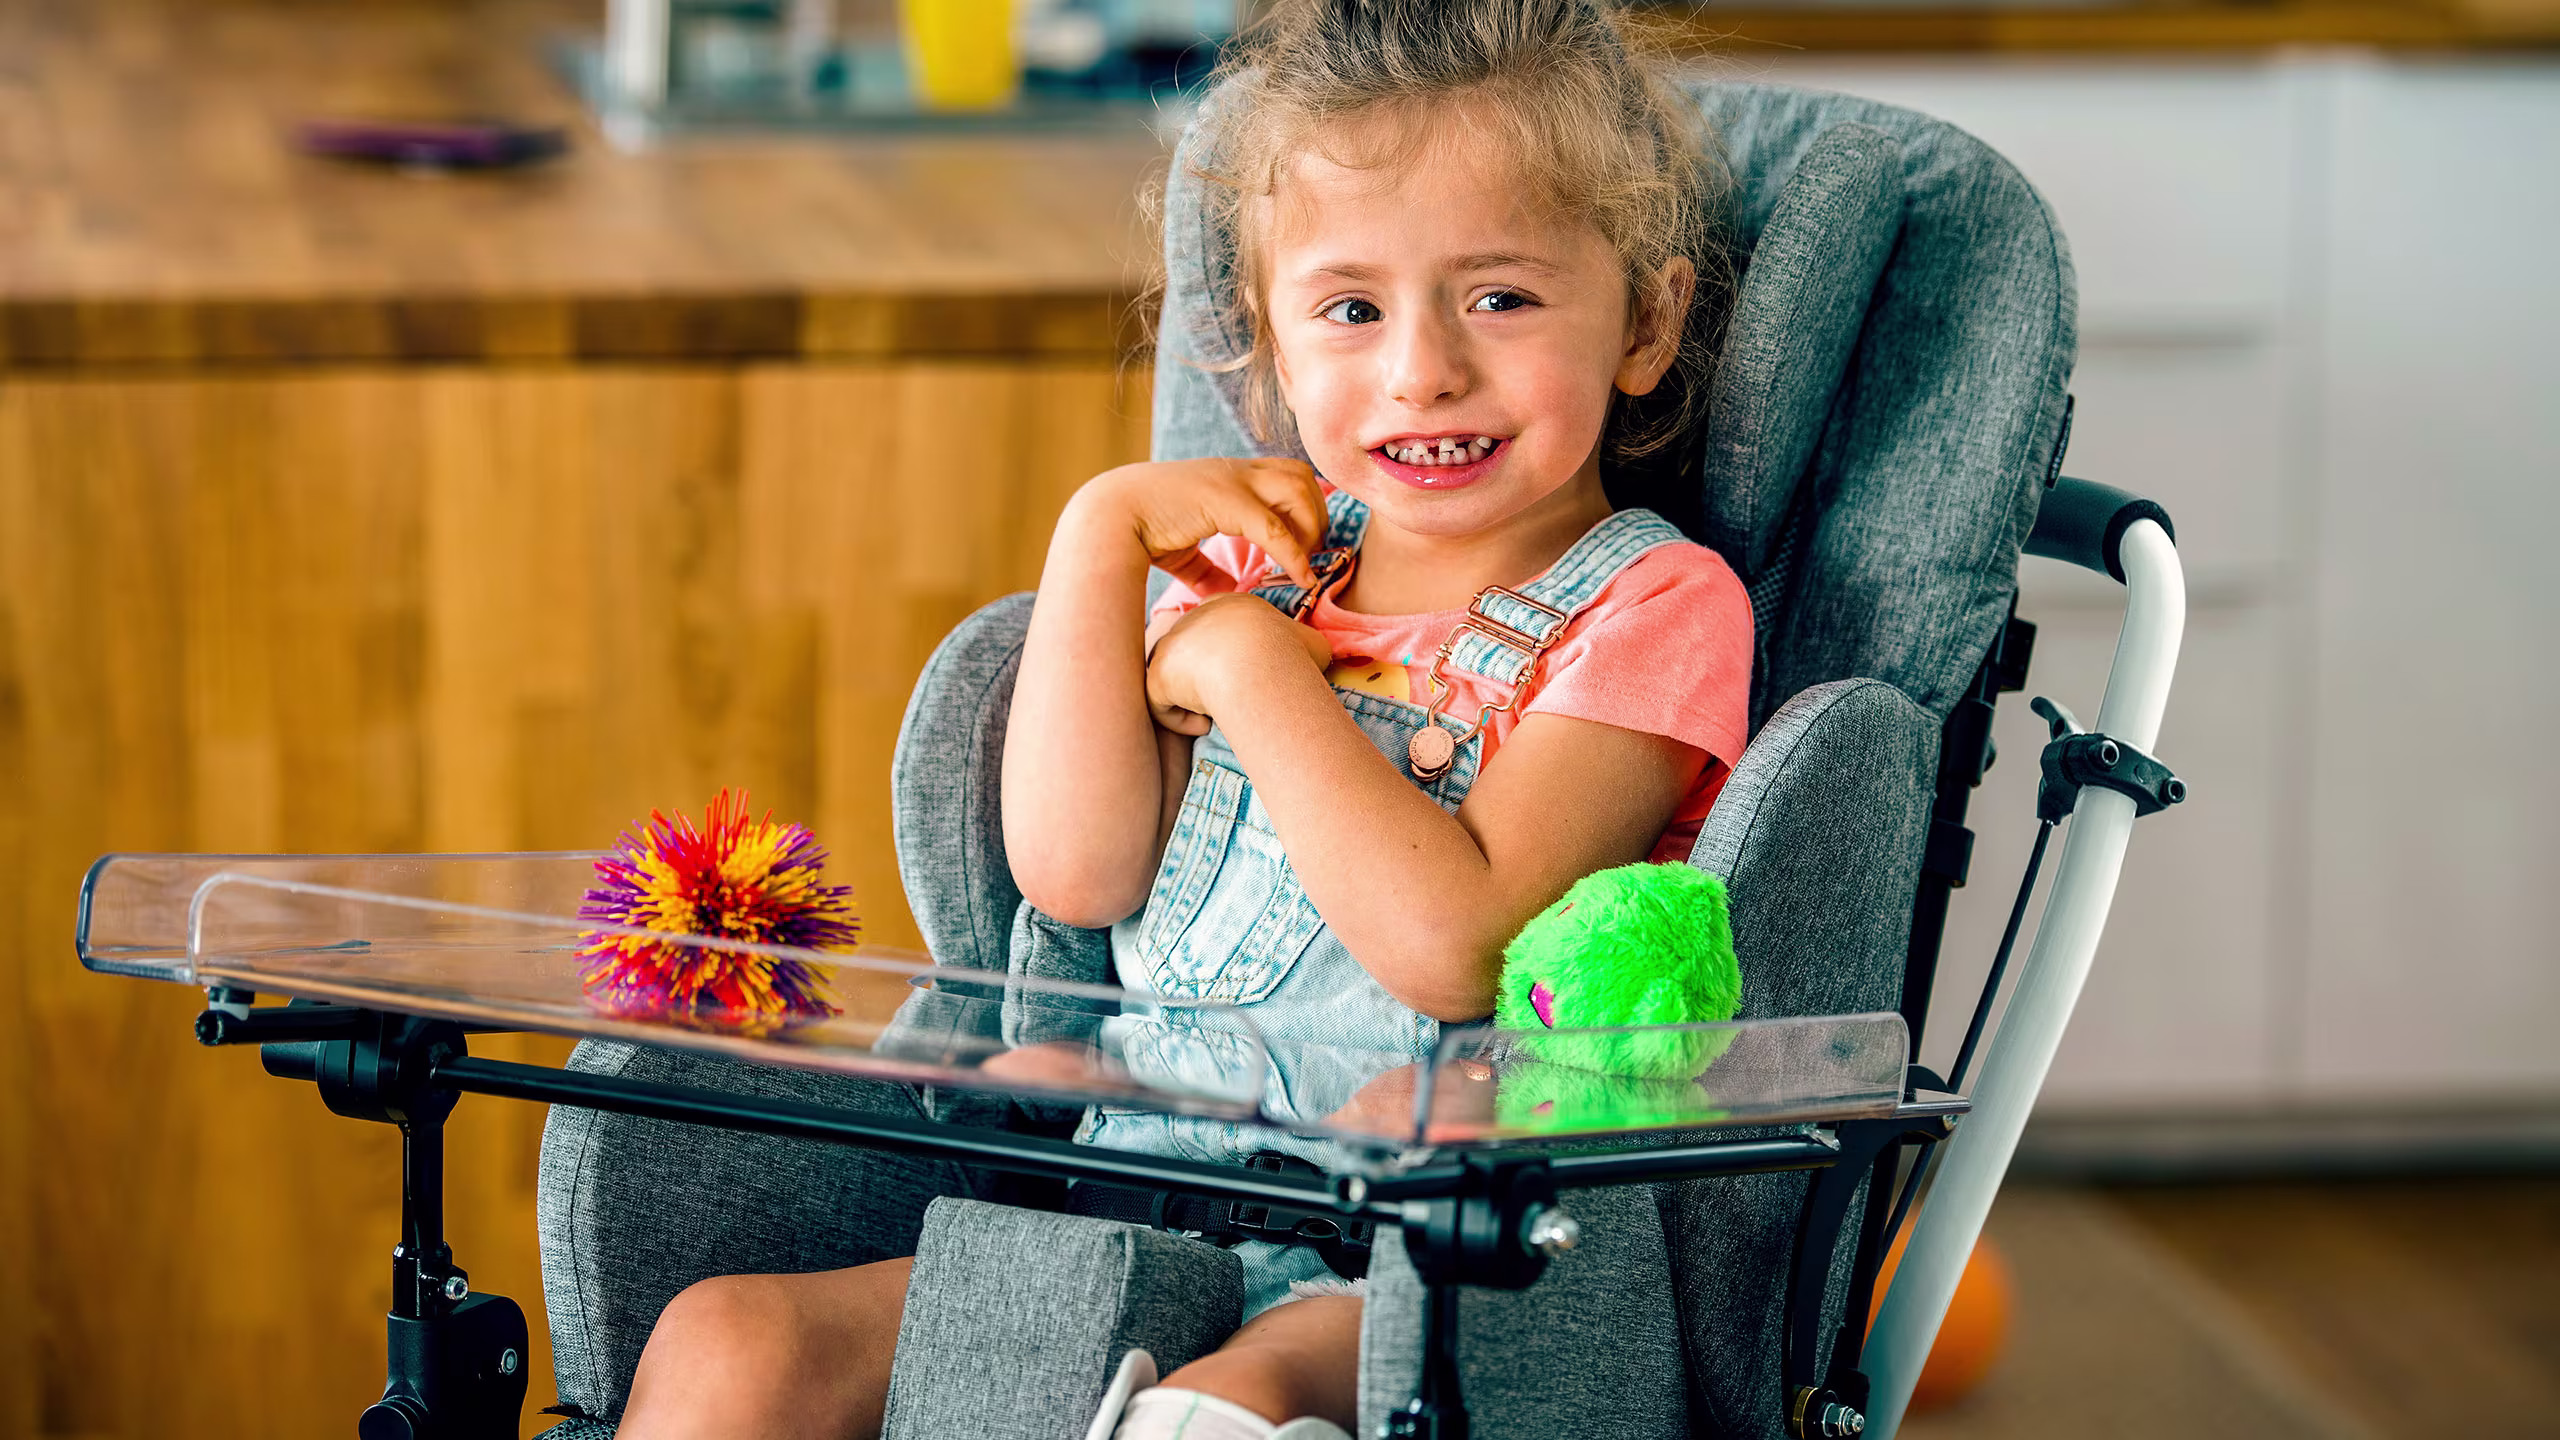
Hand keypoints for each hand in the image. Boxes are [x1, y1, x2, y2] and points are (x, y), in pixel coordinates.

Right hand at [1081, 457, 1327, 594]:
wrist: (1109, 517)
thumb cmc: (1139, 531)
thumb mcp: (1182, 553)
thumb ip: (1207, 570)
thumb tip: (1227, 593)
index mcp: (1227, 475)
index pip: (1285, 474)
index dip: (1303, 507)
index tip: (1304, 544)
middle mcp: (1235, 471)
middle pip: (1302, 475)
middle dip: (1316, 514)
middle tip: (1310, 553)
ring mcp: (1232, 482)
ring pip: (1299, 490)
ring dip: (1310, 528)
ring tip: (1304, 562)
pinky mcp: (1226, 502)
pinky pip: (1275, 528)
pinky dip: (1294, 555)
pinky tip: (1302, 578)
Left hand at [1145, 593, 1332, 734]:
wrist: (1255, 662)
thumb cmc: (1289, 653)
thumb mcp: (1312, 644)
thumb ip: (1305, 647)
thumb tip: (1314, 658)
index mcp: (1228, 605)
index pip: (1221, 628)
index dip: (1233, 657)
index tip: (1251, 679)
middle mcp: (1193, 618)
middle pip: (1195, 652)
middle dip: (1210, 679)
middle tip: (1233, 701)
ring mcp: (1170, 644)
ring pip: (1174, 676)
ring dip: (1194, 700)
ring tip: (1215, 717)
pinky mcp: (1156, 673)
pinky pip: (1160, 703)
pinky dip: (1180, 721)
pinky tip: (1202, 726)